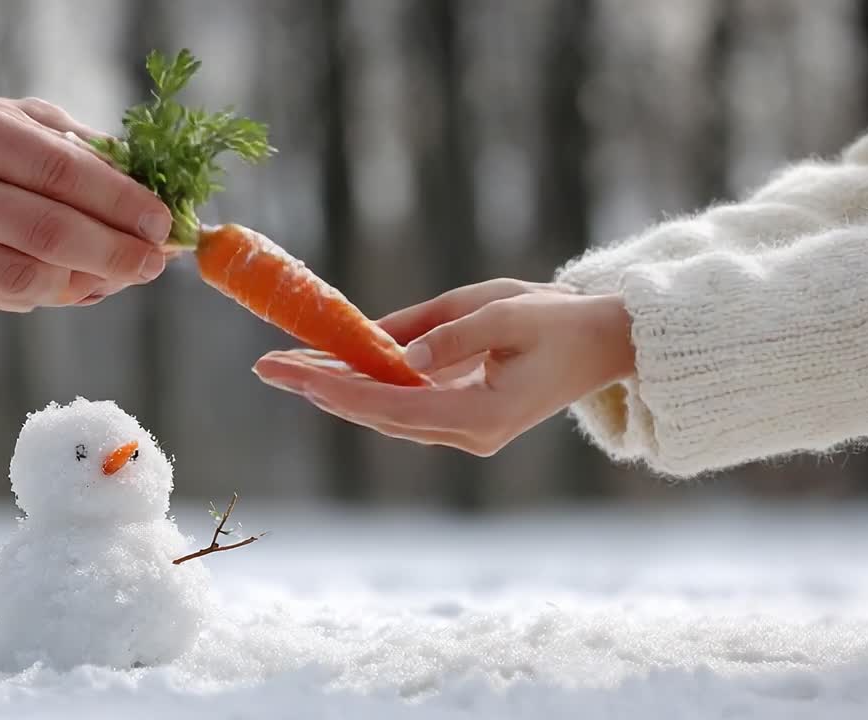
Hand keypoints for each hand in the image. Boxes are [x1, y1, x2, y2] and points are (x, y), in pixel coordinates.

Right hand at [0, 83, 172, 310]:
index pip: (62, 170)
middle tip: (155, 261)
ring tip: (120, 276)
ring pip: (24, 274)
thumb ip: (52, 136)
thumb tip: (126, 170)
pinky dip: (44, 292)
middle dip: (116, 251)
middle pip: (51, 230)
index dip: (120, 201)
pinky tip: (74, 284)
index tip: (161, 219)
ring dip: (85, 282)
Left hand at [252, 280, 636, 455]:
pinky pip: (398, 404)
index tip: (301, 376)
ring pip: (383, 414)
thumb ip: (453, 335)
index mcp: (486, 416)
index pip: (399, 406)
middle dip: (321, 390)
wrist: (602, 344)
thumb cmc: (558, 321)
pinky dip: (360, 386)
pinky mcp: (458, 417)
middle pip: (380, 415)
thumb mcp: (509, 311)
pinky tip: (323, 369)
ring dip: (333, 390)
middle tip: (266, 367)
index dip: (347, 391)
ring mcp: (463, 431)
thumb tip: (394, 354)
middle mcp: (469, 434)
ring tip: (281, 366)